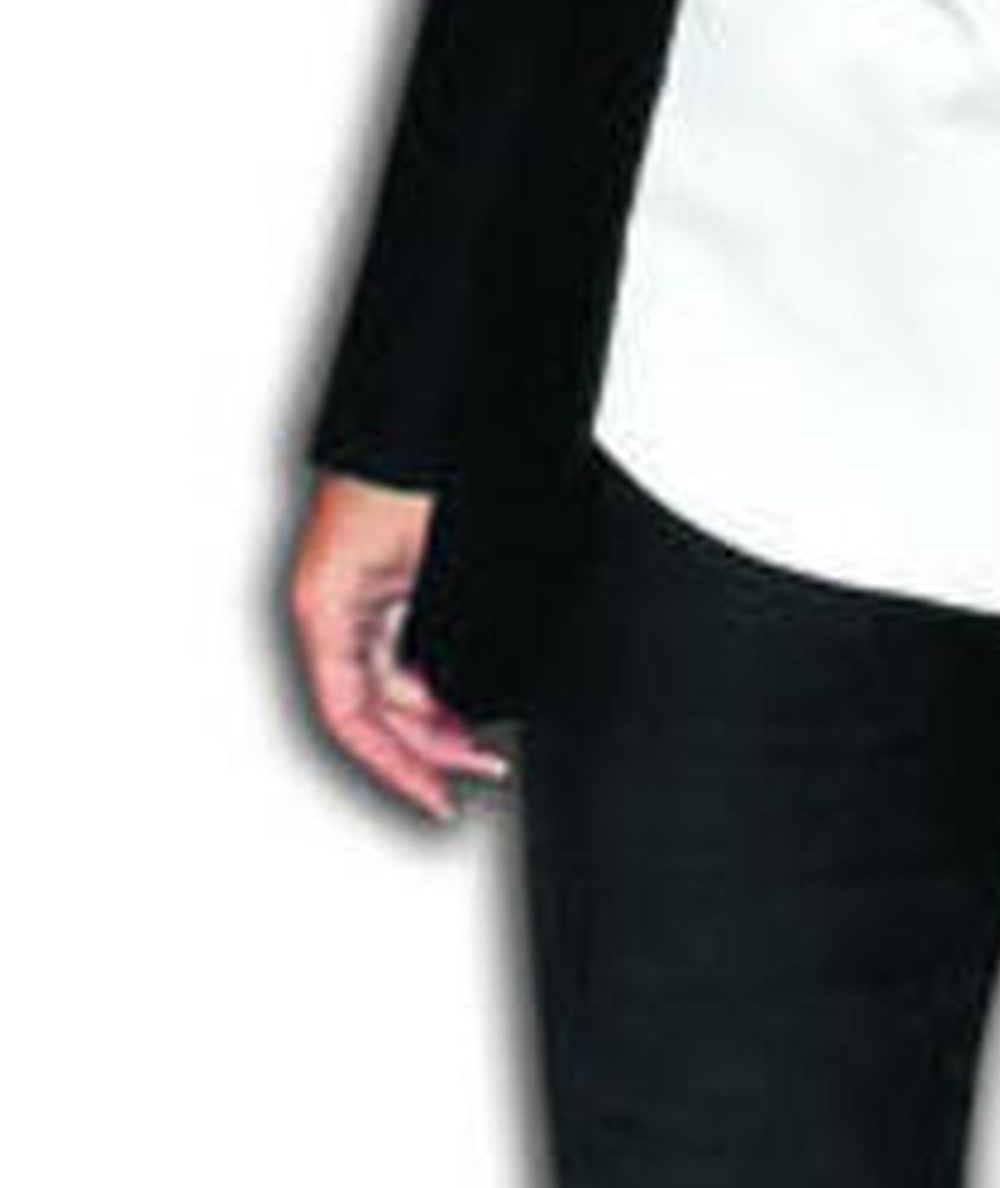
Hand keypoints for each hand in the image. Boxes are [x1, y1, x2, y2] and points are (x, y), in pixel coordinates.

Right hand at [288, 471, 508, 821]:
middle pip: (373, 701)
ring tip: (481, 737)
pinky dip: (435, 668)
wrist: (446, 389)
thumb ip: (438, 645)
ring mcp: (360, 579)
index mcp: (328, 602)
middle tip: (484, 765)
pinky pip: (403, 636)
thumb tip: (453, 708)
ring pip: (391, 671)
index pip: (351, 716)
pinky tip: (469, 684)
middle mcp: (334, 596)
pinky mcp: (386, 561)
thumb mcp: (436, 567)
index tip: (439, 799)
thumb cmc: (423, 462)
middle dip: (427, 741)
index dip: (396, 767)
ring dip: (434, 708)